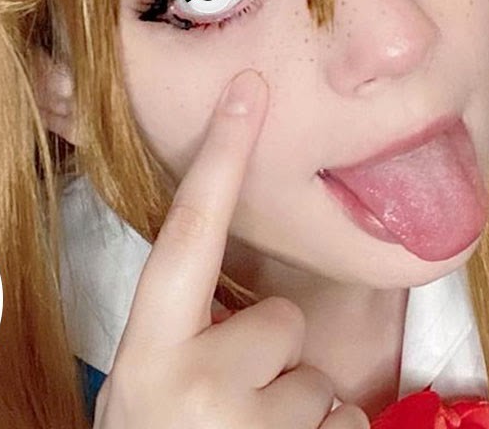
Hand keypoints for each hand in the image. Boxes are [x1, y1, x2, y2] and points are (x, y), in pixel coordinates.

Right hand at [92, 68, 368, 428]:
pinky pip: (343, 425)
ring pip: (316, 382)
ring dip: (293, 409)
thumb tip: (239, 300)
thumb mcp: (145, 381)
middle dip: (271, 356)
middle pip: (282, 323)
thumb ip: (181, 327)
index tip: (250, 92)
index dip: (219, 157)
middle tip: (229, 403)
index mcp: (146, 349)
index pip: (187, 232)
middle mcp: (192, 384)